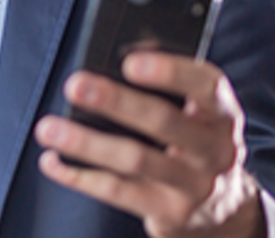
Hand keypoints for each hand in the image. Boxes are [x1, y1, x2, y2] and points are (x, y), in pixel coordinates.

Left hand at [32, 52, 264, 237]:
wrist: (225, 210)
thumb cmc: (196, 144)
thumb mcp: (199, 116)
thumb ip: (169, 92)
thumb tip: (109, 65)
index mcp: (222, 115)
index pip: (207, 86)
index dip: (171, 72)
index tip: (129, 62)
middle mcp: (216, 150)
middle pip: (163, 121)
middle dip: (115, 101)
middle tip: (75, 85)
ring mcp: (195, 186)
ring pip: (135, 160)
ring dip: (86, 143)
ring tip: (48, 128)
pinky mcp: (171, 213)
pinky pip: (118, 192)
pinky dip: (79, 176)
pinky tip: (53, 161)